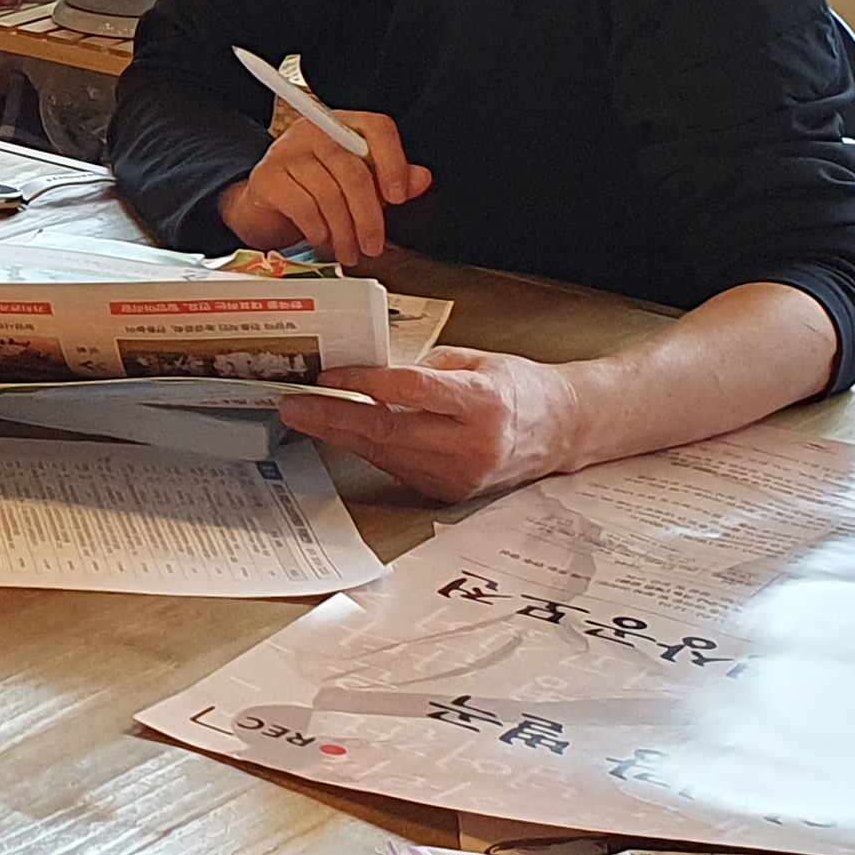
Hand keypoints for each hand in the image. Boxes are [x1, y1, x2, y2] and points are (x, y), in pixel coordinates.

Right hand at [219, 112, 429, 260]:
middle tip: (374, 245)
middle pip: (352, 169)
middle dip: (368, 215)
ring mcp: (286, 152)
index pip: (376, 128)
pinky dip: (318, 230)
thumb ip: (391, 180)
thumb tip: (421, 179)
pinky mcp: (267, 178)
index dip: (393, 162)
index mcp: (342, 124)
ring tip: (350, 251)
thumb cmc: (315, 191)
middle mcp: (313, 131)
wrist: (264, 204)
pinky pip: (302, 207)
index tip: (398, 196)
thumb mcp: (359, 185)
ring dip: (344, 231)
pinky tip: (323, 239)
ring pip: (328, 193)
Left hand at [279, 345, 585, 502]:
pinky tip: (342, 434)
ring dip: (340, 436)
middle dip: (333, 418)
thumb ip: (424, 368)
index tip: (327, 376)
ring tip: (305, 417)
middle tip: (293, 405)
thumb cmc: (516, 388)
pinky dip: (368, 450)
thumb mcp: (475, 361)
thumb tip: (368, 370)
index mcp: (484, 401)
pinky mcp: (450, 493)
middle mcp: (473, 443)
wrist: (561, 430)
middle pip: (389, 432)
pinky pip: (398, 468)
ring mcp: (461, 474)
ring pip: (386, 454)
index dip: (364, 383)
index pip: (412, 391)